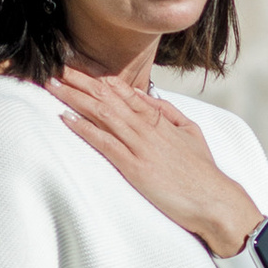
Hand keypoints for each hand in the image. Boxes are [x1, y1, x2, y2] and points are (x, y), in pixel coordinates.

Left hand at [57, 69, 256, 260]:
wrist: (215, 200)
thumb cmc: (202, 170)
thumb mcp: (190, 131)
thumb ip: (167, 111)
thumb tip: (144, 94)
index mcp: (158, 118)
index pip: (122, 91)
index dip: (96, 78)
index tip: (76, 67)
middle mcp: (147, 127)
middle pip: (106, 97)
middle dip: (78, 81)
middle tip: (54, 67)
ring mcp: (140, 146)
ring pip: (102, 114)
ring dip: (74, 98)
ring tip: (52, 85)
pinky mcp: (135, 168)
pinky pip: (104, 143)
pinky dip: (83, 128)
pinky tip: (65, 118)